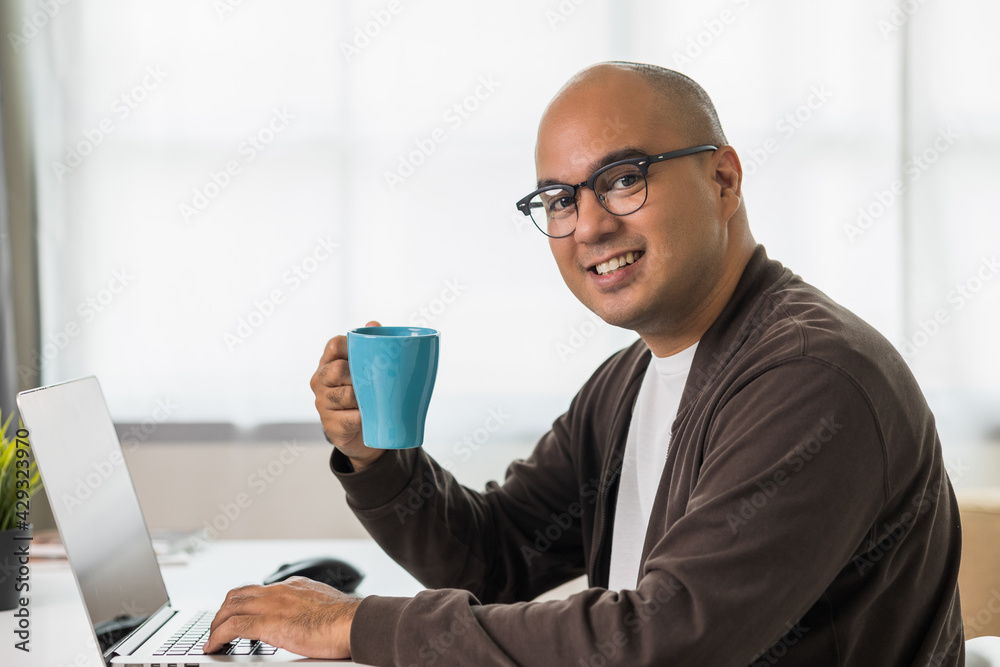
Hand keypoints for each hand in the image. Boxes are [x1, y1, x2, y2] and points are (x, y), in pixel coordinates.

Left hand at [202, 577, 361, 658]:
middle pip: (239, 594)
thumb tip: (308, 620)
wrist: (355, 622)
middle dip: (223, 611)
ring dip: (216, 624)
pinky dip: (219, 636)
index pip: (259, 590)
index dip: (242, 603)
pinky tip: (214, 646)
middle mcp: (280, 591)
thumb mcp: (324, 605)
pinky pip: (234, 627)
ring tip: (212, 638)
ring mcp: (273, 605)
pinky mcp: (270, 623)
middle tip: (217, 627)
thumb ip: (309, 608)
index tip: (237, 615)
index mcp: (294, 586)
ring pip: (231, 607)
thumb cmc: (347, 619)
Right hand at [311, 320, 385, 470]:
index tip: (371, 354)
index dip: (352, 346)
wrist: (360, 429)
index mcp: (328, 361)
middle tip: (378, 380)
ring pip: (344, 395)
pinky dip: (362, 418)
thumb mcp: (366, 368)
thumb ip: (370, 345)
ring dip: (363, 398)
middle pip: (337, 370)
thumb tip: (373, 324)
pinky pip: (349, 419)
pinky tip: (370, 416)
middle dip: (359, 375)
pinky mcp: (330, 424)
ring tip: (377, 399)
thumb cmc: (363, 390)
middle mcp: (320, 380)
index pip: (334, 345)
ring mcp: (322, 402)